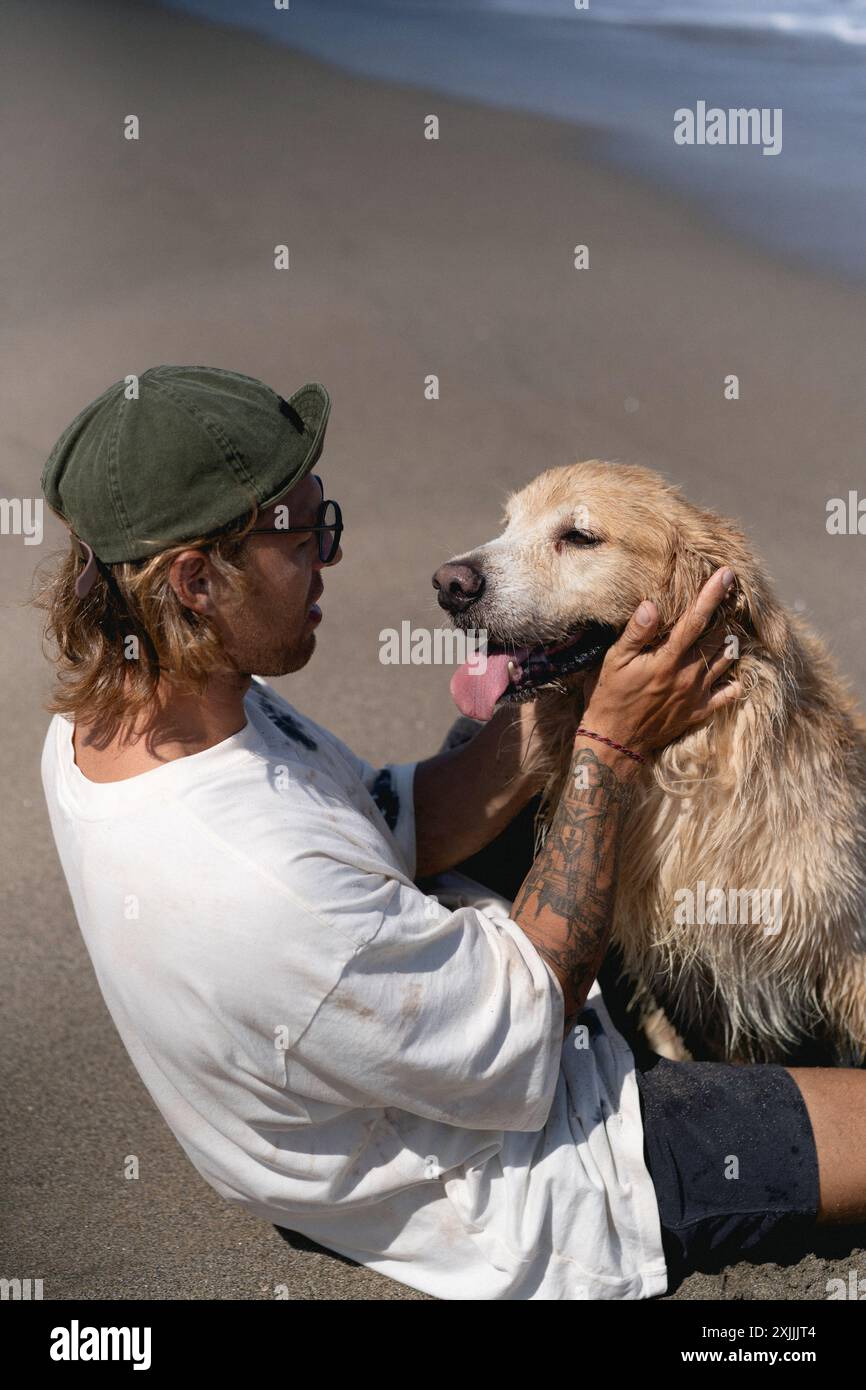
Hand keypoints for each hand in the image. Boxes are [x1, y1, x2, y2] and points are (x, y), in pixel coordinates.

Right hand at [580, 566, 741, 759]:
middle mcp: (689, 675)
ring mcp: (697, 695)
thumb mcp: (613, 661)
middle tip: (732, 594)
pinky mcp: (699, 712)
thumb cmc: (609, 697)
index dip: (713, 594)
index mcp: (668, 659)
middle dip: (726, 613)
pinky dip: (735, 679)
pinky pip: (728, 694)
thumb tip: (653, 604)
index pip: (696, 620)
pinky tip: (732, 669)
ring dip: (731, 641)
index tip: (728, 573)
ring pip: (727, 661)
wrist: (615, 742)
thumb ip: (636, 633)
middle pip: (718, 637)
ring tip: (731, 626)